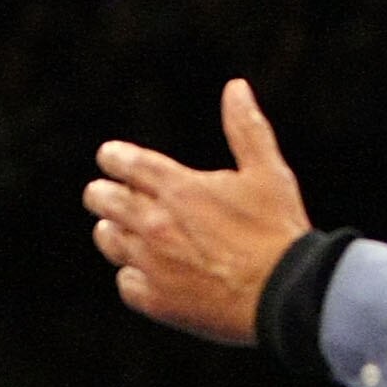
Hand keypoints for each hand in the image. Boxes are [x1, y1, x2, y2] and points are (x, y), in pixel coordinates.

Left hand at [87, 78, 312, 343]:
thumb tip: (236, 87)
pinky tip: (145, 271)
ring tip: (120, 229)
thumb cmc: (278, 231)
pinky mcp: (156, 300)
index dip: (112, 157)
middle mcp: (155, 224)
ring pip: (109, 240)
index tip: (110, 157)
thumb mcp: (267, 172)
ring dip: (113, 230)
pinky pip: (125, 282)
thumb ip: (246, 128)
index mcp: (178, 188)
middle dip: (101, 193)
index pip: (124, 163)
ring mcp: (152, 264)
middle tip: (104, 194)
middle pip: (102, 199)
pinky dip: (132, 275)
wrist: (285, 295)